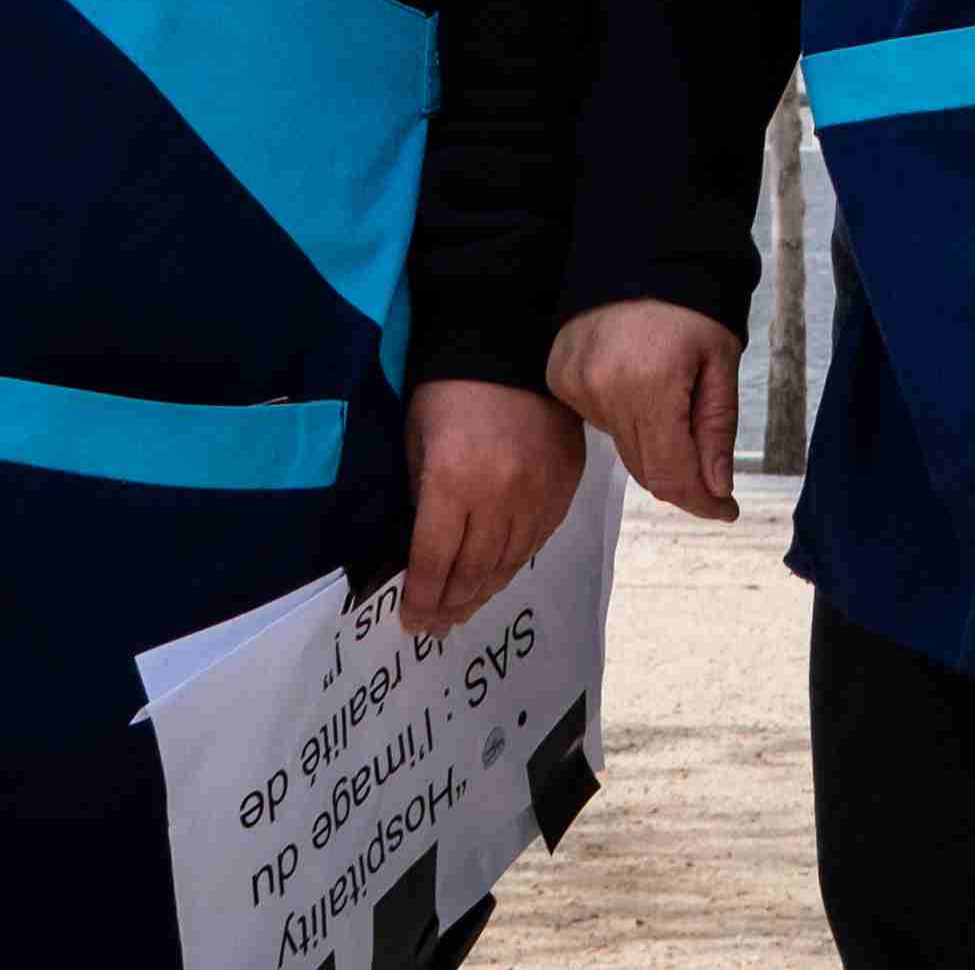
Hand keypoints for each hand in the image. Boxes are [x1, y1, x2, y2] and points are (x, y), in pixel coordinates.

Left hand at [397, 377, 580, 639]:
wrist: (512, 347)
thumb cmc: (448, 391)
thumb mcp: (416, 441)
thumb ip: (419, 498)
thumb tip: (418, 553)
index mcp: (452, 482)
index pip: (433, 561)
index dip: (420, 598)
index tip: (411, 623)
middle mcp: (498, 496)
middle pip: (472, 571)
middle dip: (448, 605)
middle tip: (434, 627)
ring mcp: (537, 495)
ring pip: (506, 564)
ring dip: (480, 593)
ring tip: (461, 610)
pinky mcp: (563, 488)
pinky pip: (535, 543)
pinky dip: (511, 566)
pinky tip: (494, 576)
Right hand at [545, 300, 741, 522]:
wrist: (640, 253)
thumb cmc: (690, 305)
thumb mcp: (720, 362)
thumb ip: (716, 430)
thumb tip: (716, 491)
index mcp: (649, 385)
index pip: (670, 473)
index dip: (701, 501)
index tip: (726, 510)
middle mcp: (603, 391)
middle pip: (645, 468)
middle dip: (684, 480)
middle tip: (713, 481)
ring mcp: (574, 386)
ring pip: (624, 449)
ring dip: (655, 447)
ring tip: (676, 406)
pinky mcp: (558, 379)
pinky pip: (601, 423)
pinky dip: (626, 421)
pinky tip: (643, 390)